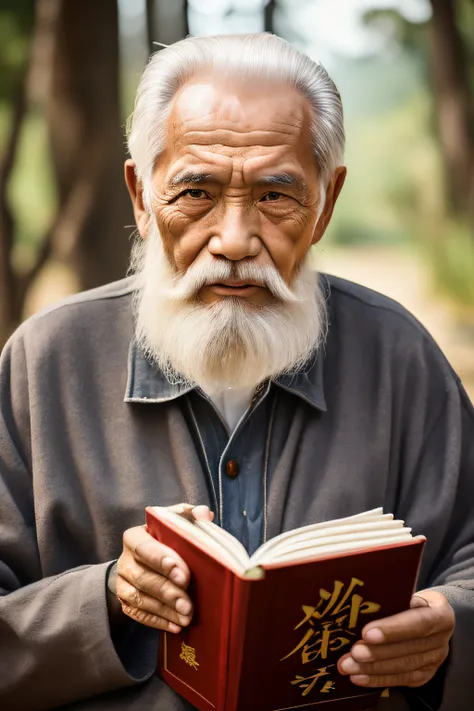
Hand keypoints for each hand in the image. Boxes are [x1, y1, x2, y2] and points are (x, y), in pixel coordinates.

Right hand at [114, 504, 213, 632]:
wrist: (141, 559)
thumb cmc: (164, 538)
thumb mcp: (173, 522)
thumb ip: (188, 516)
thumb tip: (204, 514)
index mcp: (134, 537)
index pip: (144, 548)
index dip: (162, 561)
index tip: (183, 575)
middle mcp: (125, 561)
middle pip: (143, 578)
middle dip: (167, 592)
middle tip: (188, 604)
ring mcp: (123, 584)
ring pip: (140, 599)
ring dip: (165, 610)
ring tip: (186, 617)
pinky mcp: (126, 603)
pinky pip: (139, 615)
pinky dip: (158, 621)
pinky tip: (175, 626)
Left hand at [338, 590, 453, 687]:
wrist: (429, 613)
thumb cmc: (410, 598)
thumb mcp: (406, 591)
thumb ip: (391, 597)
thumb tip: (359, 601)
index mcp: (441, 614)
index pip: (418, 623)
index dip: (393, 630)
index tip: (367, 633)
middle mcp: (442, 639)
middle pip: (409, 649)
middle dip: (378, 653)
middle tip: (353, 653)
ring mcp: (435, 659)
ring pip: (404, 667)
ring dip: (373, 669)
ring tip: (349, 666)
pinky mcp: (425, 673)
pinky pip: (401, 679)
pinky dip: (378, 679)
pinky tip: (358, 677)